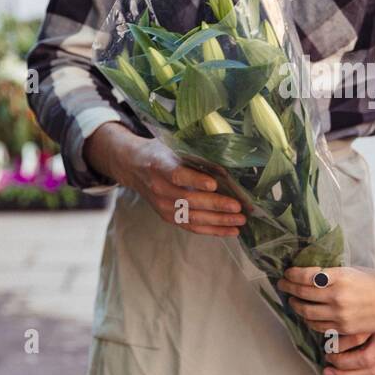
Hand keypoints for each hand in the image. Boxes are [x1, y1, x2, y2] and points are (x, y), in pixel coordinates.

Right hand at [85, 123, 246, 234]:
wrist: (133, 165)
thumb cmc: (160, 151)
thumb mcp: (172, 144)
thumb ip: (194, 153)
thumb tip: (227, 163)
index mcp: (159, 165)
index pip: (177, 175)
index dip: (195, 180)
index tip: (214, 184)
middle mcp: (158, 188)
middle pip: (188, 200)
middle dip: (216, 205)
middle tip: (238, 207)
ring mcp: (162, 206)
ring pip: (192, 217)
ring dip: (218, 221)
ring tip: (240, 221)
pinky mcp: (167, 217)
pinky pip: (191, 227)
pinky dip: (212, 230)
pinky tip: (231, 230)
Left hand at [278, 265, 374, 340]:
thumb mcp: (354, 270)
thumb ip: (333, 274)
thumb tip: (311, 274)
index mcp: (340, 276)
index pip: (306, 276)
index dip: (292, 275)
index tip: (287, 273)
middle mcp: (338, 296)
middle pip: (303, 293)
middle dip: (288, 289)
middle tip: (282, 285)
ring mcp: (340, 314)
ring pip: (307, 312)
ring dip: (296, 306)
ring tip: (293, 301)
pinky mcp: (344, 328)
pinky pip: (318, 326)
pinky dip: (309, 320)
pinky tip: (307, 315)